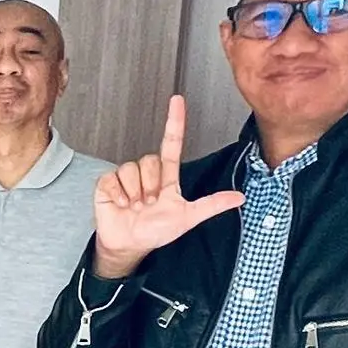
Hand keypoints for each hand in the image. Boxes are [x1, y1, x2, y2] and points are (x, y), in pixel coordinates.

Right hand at [93, 95, 243, 277]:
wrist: (129, 245)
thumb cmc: (156, 231)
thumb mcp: (188, 218)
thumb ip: (212, 205)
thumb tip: (240, 198)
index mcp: (166, 178)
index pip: (171, 144)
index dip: (174, 122)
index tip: (177, 101)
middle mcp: (146, 174)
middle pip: (150, 161)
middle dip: (151, 185)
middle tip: (150, 204)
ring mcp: (126, 178)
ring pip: (132, 169)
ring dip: (136, 192)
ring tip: (135, 206)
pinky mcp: (107, 184)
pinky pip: (113, 179)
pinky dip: (119, 195)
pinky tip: (121, 204)